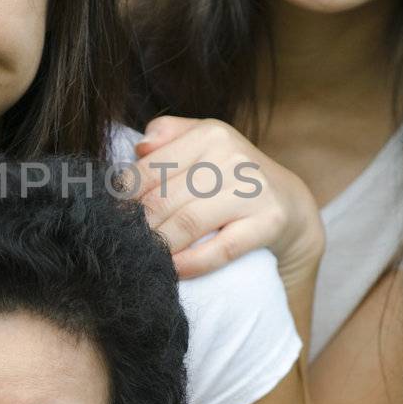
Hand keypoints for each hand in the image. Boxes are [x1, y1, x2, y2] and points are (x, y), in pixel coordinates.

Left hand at [134, 116, 323, 285]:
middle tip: (124, 243)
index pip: (149, 170)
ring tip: (144, 258)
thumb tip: (138, 148)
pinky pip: (221, 249)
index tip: (113, 218)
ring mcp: (253, 189)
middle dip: (139, 226)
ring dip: (159, 246)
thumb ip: (168, 135)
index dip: (124, 199)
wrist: (290, 202)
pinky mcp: (269, 222)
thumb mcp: (204, 142)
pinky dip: (191, 263)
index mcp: (210, 133)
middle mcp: (232, 157)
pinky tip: (174, 270)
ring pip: (187, 223)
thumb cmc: (231, 174)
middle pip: (164, 199)